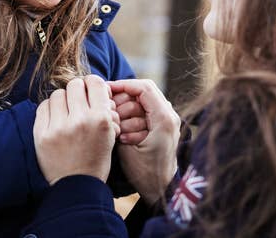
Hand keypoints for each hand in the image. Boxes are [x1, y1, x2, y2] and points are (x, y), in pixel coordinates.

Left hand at [34, 76, 119, 184]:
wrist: (76, 186)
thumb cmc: (96, 158)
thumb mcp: (110, 134)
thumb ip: (104, 109)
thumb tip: (95, 85)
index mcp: (100, 119)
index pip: (95, 83)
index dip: (92, 84)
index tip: (90, 90)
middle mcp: (80, 120)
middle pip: (75, 84)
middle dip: (77, 91)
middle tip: (77, 101)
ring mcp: (58, 127)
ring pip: (58, 94)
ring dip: (63, 100)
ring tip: (65, 112)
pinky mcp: (41, 134)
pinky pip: (43, 106)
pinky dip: (50, 109)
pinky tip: (55, 118)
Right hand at [109, 79, 180, 204]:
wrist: (161, 190)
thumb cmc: (144, 172)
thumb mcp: (126, 147)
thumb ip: (119, 122)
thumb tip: (108, 102)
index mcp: (164, 118)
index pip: (143, 87)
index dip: (122, 85)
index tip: (105, 90)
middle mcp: (169, 115)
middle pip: (142, 92)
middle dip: (123, 101)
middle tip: (109, 113)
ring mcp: (168, 119)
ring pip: (142, 102)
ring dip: (126, 110)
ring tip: (118, 128)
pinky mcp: (163, 125)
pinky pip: (145, 111)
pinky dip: (132, 117)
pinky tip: (123, 132)